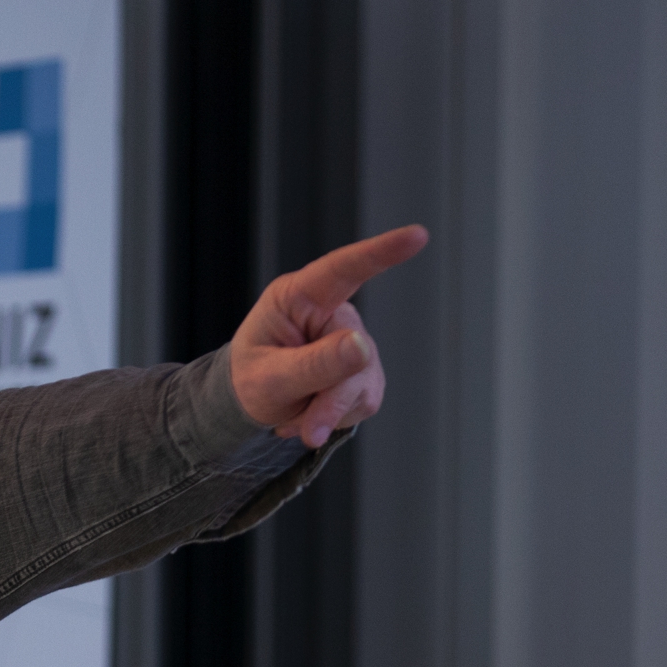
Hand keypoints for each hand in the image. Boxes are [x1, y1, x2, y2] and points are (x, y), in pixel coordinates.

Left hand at [226, 224, 428, 447]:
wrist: (251, 401)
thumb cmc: (249, 379)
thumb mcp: (268, 378)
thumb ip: (312, 364)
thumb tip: (362, 347)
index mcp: (299, 297)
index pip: (343, 270)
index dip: (381, 252)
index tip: (417, 236)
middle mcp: (333, 314)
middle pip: (356, 353)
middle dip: (331, 398)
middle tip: (307, 430)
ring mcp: (354, 342)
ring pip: (363, 382)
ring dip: (330, 411)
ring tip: (296, 414)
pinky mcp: (366, 372)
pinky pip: (364, 401)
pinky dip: (336, 417)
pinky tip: (312, 413)